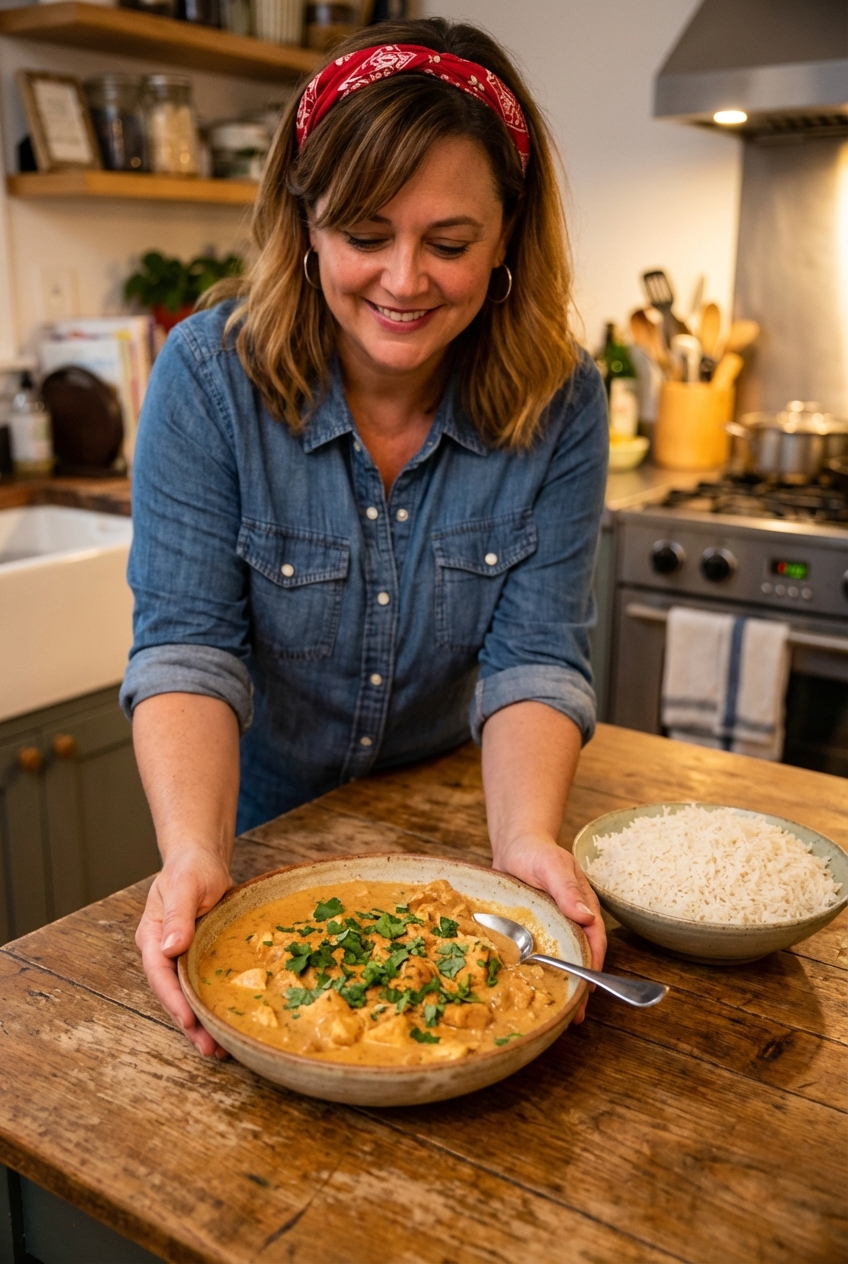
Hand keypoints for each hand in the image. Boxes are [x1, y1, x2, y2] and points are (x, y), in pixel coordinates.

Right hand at [136, 847, 232, 1056]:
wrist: (202, 859)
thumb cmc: (192, 867)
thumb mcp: (186, 885)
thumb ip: (178, 915)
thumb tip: (171, 948)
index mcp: (153, 936)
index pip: (159, 973)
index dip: (173, 1000)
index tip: (189, 1021)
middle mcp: (163, 951)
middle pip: (172, 993)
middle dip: (188, 1023)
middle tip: (210, 1048)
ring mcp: (181, 956)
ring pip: (188, 994)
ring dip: (201, 1021)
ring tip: (220, 1049)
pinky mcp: (199, 957)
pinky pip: (204, 984)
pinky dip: (213, 1004)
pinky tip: (228, 1021)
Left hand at [492, 832, 606, 1023]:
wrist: (514, 846)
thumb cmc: (536, 852)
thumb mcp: (553, 866)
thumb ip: (567, 889)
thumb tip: (585, 916)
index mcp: (583, 907)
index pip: (594, 940)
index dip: (593, 965)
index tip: (589, 988)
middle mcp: (572, 921)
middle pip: (581, 956)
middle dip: (581, 984)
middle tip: (575, 1014)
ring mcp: (554, 927)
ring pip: (562, 959)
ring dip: (563, 983)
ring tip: (560, 1012)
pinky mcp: (536, 931)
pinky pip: (542, 953)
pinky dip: (543, 972)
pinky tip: (535, 988)